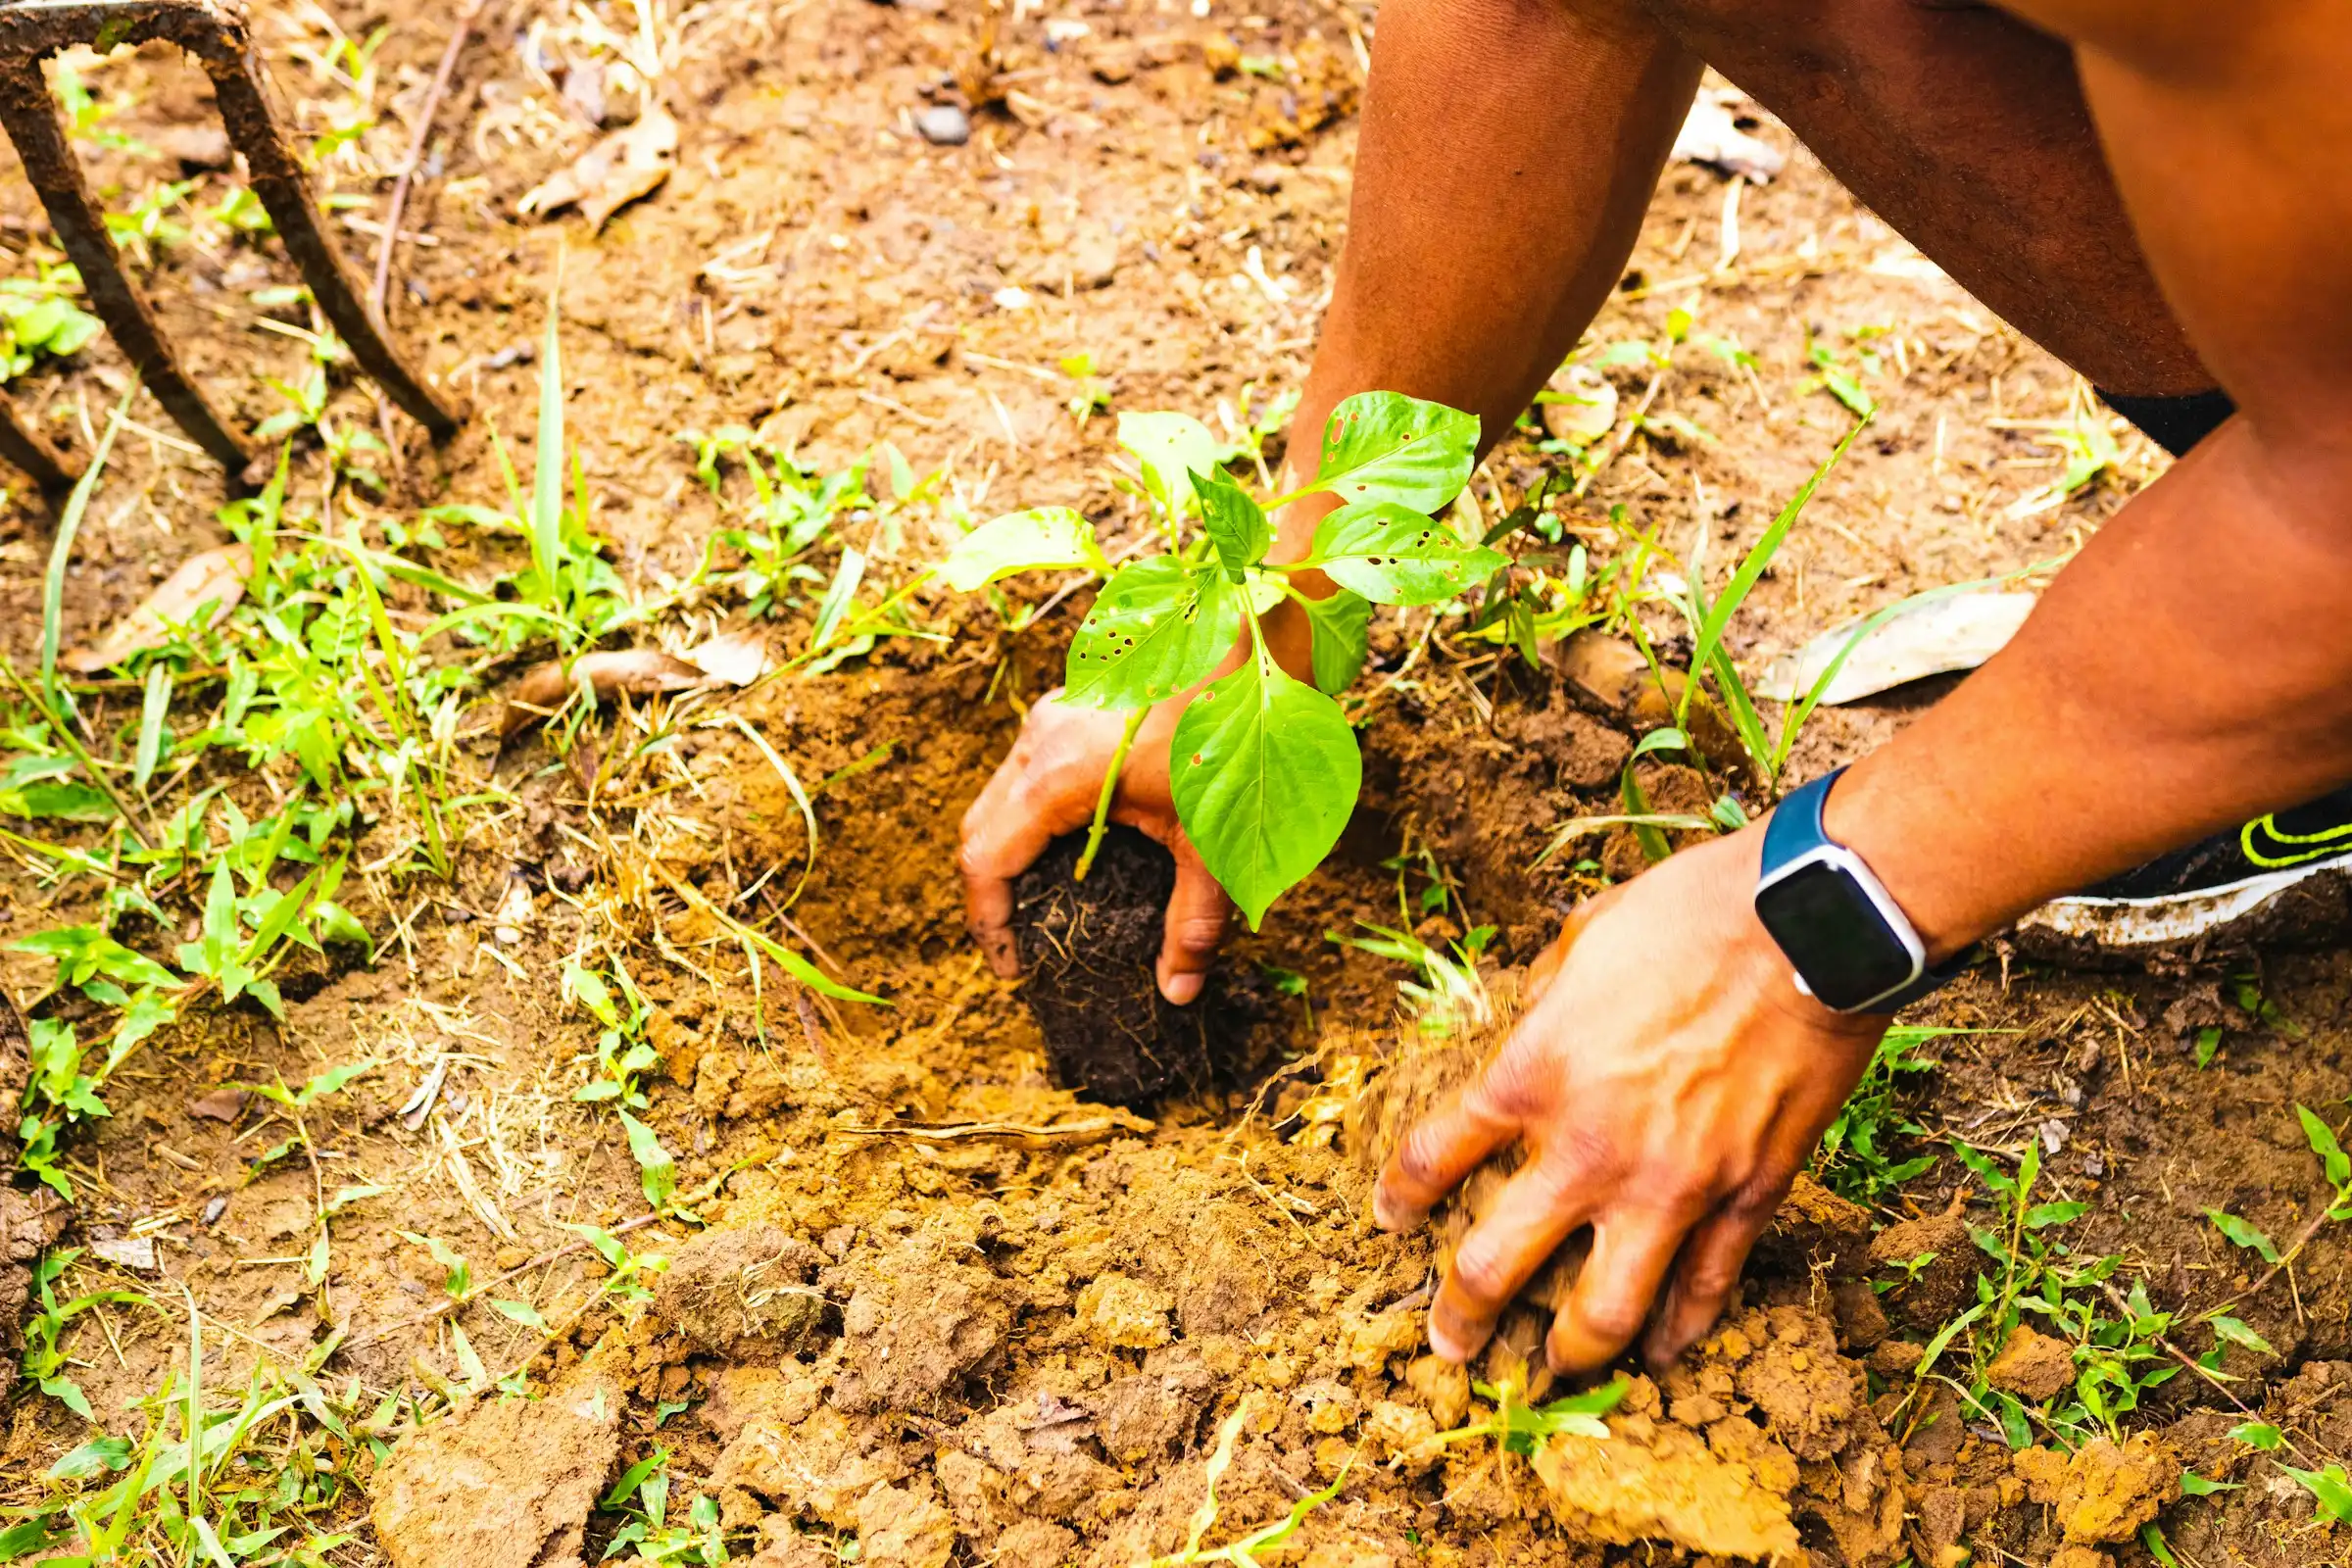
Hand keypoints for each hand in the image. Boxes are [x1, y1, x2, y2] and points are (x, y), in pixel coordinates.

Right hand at [958, 692, 1230, 1003]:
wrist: (1257, 642)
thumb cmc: (1235, 734)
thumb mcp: (1214, 841)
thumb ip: (1193, 921)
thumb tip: (1179, 991)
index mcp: (1057, 776)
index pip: (983, 861)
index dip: (988, 924)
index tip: (1012, 967)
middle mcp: (1039, 739)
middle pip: (980, 830)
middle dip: (992, 893)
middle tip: (1022, 943)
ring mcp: (1052, 713)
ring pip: (1001, 796)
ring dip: (1013, 850)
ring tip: (1046, 900)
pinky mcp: (1073, 703)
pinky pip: (1028, 768)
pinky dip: (1033, 814)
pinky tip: (1080, 842)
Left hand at [1373, 829, 1888, 1372]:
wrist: (1808, 926)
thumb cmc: (1692, 913)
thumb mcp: (1586, 935)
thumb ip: (1548, 989)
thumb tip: (1537, 1011)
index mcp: (1533, 1074)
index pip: (1433, 1156)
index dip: (1400, 1196)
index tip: (1391, 1219)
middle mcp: (1587, 1147)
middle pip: (1493, 1265)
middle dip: (1461, 1317)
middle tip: (1450, 1347)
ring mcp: (1671, 1184)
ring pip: (1603, 1312)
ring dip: (1571, 1353)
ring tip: (1555, 1371)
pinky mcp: (1748, 1196)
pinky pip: (1706, 1288)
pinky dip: (1682, 1327)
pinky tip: (1664, 1351)